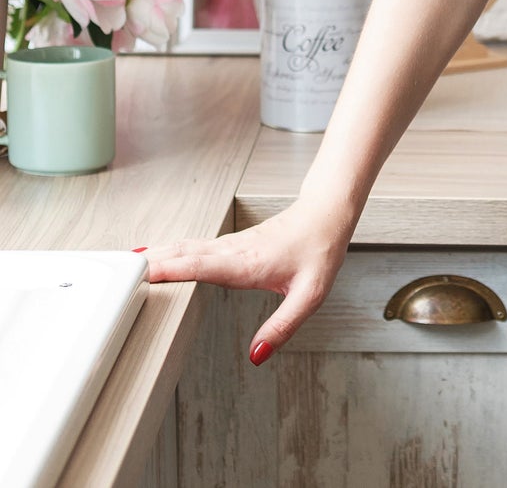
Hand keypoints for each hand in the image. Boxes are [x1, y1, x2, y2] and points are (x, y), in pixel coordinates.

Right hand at [137, 195, 355, 364]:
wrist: (328, 214)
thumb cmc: (320, 250)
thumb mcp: (310, 295)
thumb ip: (282, 327)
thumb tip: (256, 355)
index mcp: (248, 263)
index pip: (201, 265)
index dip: (170, 269)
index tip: (140, 273)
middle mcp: (234, 251)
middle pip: (184, 254)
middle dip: (150, 263)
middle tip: (113, 271)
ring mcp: (231, 245)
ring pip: (186, 248)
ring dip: (156, 255)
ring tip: (123, 265)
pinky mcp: (232, 244)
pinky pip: (194, 247)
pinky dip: (171, 252)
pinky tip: (157, 256)